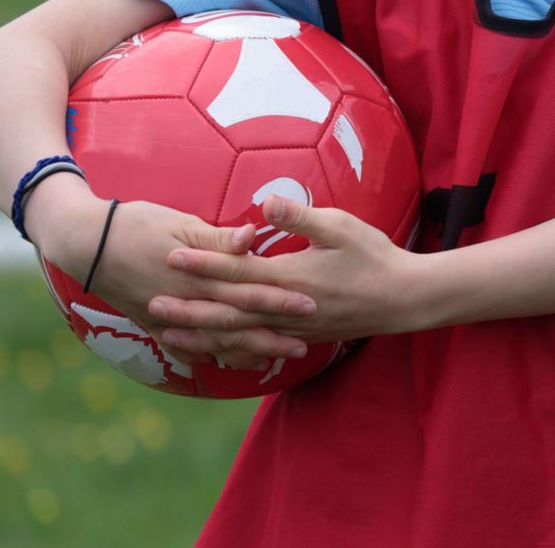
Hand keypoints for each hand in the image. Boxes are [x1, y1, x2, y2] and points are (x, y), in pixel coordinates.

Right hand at [41, 194, 315, 370]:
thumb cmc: (137, 223)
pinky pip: (185, 347)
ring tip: (276, 360)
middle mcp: (185, 301)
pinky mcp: (153, 323)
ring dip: (246, 351)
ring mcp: (167, 317)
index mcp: (196, 275)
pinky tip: (229, 364)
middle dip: (270, 335)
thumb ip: (218, 237)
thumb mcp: (180, 223)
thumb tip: (252, 236)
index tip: (310, 305)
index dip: (279, 300)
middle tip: (304, 346)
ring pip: (213, 341)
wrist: (85, 244)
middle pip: (235, 323)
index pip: (246, 290)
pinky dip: (209, 356)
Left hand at [150, 195, 420, 346]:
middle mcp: (285, 308)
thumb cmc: (374, 256)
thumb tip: (265, 203)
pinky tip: (212, 351)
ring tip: (168, 334)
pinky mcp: (300, 338)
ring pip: (238, 335)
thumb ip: (301, 217)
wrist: (403, 298)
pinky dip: (229, 350)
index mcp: (291, 277)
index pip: (238, 270)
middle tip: (151, 304)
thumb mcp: (341, 226)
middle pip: (227, 310)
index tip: (171, 255)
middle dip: (188, 307)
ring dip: (201, 334)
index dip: (203, 263)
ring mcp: (292, 328)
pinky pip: (256, 348)